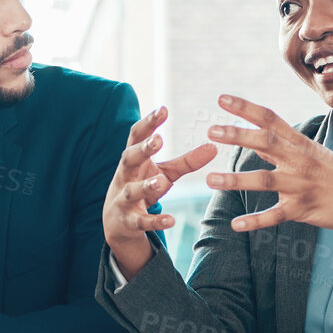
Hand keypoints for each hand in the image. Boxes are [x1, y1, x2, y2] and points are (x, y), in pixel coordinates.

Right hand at [102, 106, 218, 278]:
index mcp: (134, 159)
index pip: (137, 136)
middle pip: (129, 158)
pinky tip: (171, 220)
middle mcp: (125, 176)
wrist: (118, 222)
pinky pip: (141, 221)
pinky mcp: (128, 221)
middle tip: (157, 140)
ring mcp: (124, 199)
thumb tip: (214, 147)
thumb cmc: (143, 187)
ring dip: (145, 186)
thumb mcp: (165, 172)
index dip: (148, 123)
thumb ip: (187, 161)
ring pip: (132, 190)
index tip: (163, 109)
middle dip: (142, 150)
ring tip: (161, 182)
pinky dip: (155, 221)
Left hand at [204, 94, 332, 255]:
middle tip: (211, 130)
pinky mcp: (303, 209)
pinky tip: (235, 225)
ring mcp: (301, 185)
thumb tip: (254, 140)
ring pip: (265, 180)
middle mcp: (300, 161)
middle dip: (238, 135)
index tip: (221, 98)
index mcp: (301, 144)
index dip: (245, 108)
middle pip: (266, 142)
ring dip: (236, 180)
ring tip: (210, 180)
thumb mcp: (312, 154)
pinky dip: (255, 221)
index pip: (270, 119)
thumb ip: (282, 147)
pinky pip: (275, 216)